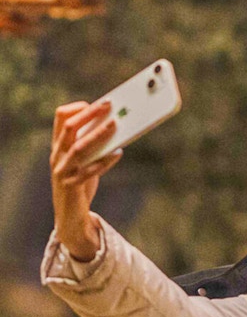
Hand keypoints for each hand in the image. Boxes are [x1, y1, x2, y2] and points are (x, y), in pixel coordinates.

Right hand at [50, 100, 122, 259]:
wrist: (69, 212)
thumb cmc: (80, 179)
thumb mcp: (83, 159)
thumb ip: (93, 144)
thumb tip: (117, 124)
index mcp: (59, 145)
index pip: (61, 118)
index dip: (77, 108)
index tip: (96, 103)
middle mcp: (57, 155)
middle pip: (70, 128)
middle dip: (90, 114)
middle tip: (109, 104)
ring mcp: (62, 170)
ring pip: (79, 148)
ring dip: (97, 135)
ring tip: (115, 125)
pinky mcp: (72, 185)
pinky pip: (89, 172)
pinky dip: (104, 162)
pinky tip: (118, 153)